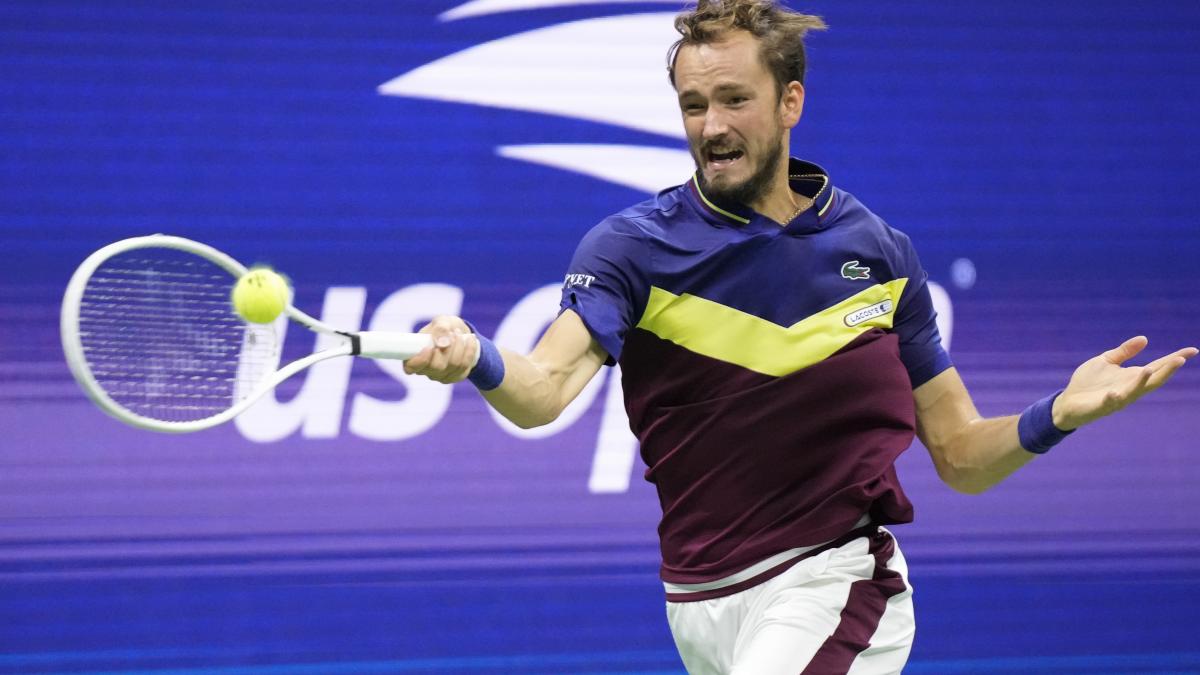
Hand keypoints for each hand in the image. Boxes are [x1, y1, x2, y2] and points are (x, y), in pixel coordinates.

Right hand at [402, 315, 480, 383]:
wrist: (460, 334)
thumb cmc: (445, 327)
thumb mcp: (441, 321)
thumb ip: (440, 329)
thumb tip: (442, 343)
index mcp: (414, 356)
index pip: (411, 367)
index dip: (420, 359)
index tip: (430, 346)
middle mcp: (426, 370)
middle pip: (437, 367)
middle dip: (449, 347)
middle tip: (453, 333)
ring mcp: (441, 376)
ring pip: (453, 366)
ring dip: (460, 347)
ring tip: (460, 334)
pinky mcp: (455, 377)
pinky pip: (465, 367)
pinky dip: (469, 351)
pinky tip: (470, 341)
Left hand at [1052, 336, 1197, 429]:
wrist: (1067, 401)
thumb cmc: (1089, 382)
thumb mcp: (1106, 361)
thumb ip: (1124, 352)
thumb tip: (1145, 338)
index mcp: (1132, 377)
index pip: (1158, 367)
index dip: (1174, 359)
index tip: (1193, 350)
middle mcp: (1129, 389)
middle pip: (1153, 380)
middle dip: (1166, 370)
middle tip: (1180, 359)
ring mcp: (1117, 399)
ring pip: (1134, 392)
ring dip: (1142, 381)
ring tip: (1150, 369)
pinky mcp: (1101, 406)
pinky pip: (1109, 403)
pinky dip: (1113, 398)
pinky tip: (1115, 392)